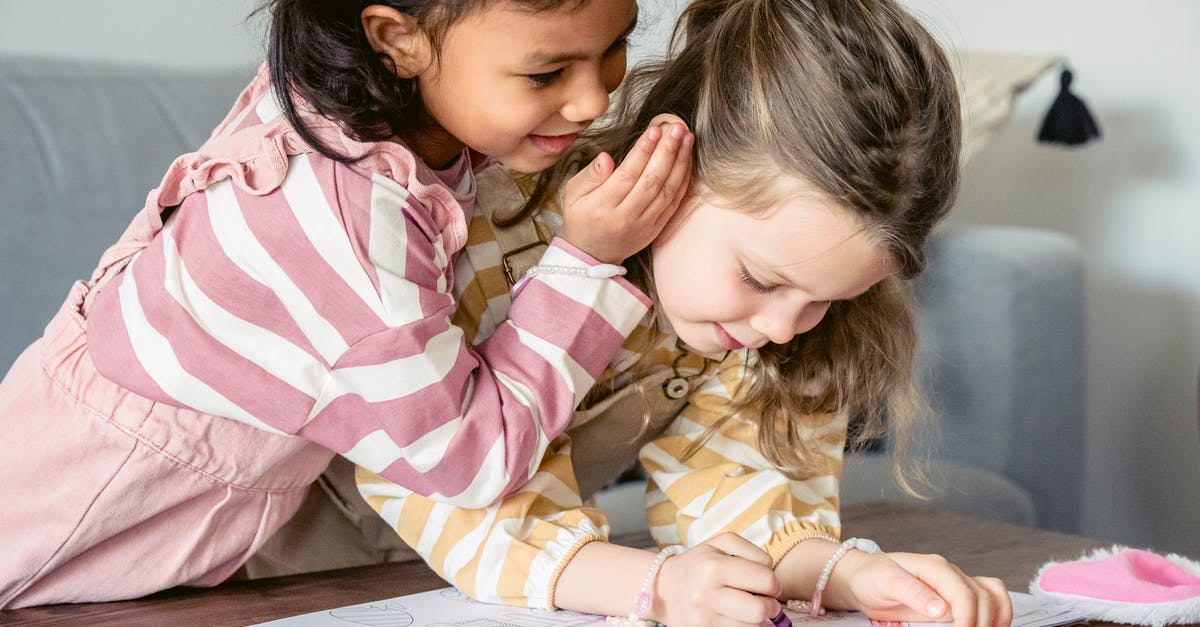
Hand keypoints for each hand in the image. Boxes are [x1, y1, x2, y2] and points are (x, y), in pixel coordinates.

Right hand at [557, 115, 692, 264]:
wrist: (591, 254)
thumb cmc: (581, 217)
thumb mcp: (572, 194)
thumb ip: (589, 175)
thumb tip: (606, 158)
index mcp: (602, 207)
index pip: (627, 175)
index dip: (643, 151)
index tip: (654, 130)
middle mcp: (626, 217)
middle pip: (651, 181)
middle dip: (667, 152)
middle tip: (676, 128)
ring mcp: (644, 225)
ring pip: (667, 191)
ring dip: (680, 162)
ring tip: (686, 138)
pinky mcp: (656, 228)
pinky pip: (674, 202)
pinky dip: (683, 180)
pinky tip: (687, 160)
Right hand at [652, 533, 782, 626]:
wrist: (663, 588)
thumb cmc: (698, 563)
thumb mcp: (721, 544)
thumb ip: (753, 551)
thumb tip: (771, 573)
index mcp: (713, 567)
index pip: (765, 580)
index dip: (774, 583)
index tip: (768, 585)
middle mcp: (706, 595)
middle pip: (760, 610)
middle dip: (770, 606)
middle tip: (765, 602)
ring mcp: (703, 619)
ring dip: (758, 621)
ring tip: (750, 610)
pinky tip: (738, 618)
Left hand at [827, 551, 1012, 626]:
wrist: (864, 577)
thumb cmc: (872, 577)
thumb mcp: (885, 582)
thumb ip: (912, 592)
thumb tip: (941, 609)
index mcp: (933, 567)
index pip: (962, 592)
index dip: (968, 616)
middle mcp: (949, 573)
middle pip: (982, 596)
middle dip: (982, 622)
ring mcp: (955, 583)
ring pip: (992, 594)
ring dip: (996, 617)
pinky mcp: (956, 595)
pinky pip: (988, 598)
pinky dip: (996, 612)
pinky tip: (991, 626)